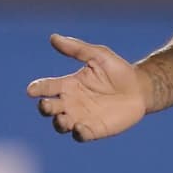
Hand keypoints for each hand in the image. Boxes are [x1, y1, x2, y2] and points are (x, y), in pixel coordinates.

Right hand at [27, 34, 146, 141]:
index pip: (46, 87)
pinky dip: (78, 133)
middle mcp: (70, 102)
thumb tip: (53, 37)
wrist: (141, 88)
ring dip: (59, 123)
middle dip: (45, 107)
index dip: (37, 88)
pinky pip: (81, 135)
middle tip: (47, 105)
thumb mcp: (99, 56)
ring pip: (61, 124)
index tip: (32, 90)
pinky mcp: (94, 129)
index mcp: (68, 84)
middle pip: (49, 108)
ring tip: (62, 119)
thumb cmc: (118, 71)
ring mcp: (81, 117)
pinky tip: (79, 128)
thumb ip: (77, 49)